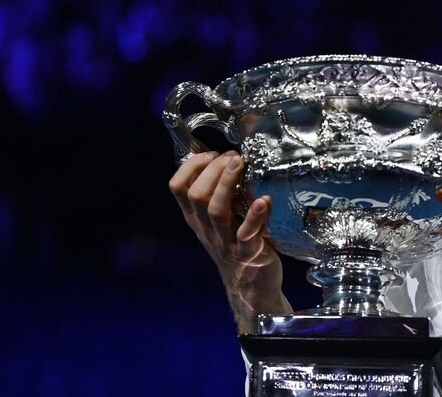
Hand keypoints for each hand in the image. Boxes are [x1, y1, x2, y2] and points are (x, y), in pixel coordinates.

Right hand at [168, 150, 290, 331]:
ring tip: (241, 164)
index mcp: (196, 219)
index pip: (178, 188)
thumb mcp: (220, 222)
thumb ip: (219, 196)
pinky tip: (264, 201)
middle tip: (233, 157)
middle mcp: (206, 229)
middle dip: (213, 171)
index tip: (211, 153)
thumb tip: (227, 158)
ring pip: (216, 211)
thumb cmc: (237, 247)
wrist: (252, 289)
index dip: (191, 166)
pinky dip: (255, 216)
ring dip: (227, 184)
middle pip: (196, 196)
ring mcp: (225, 242)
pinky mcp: (247, 254)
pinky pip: (247, 234)